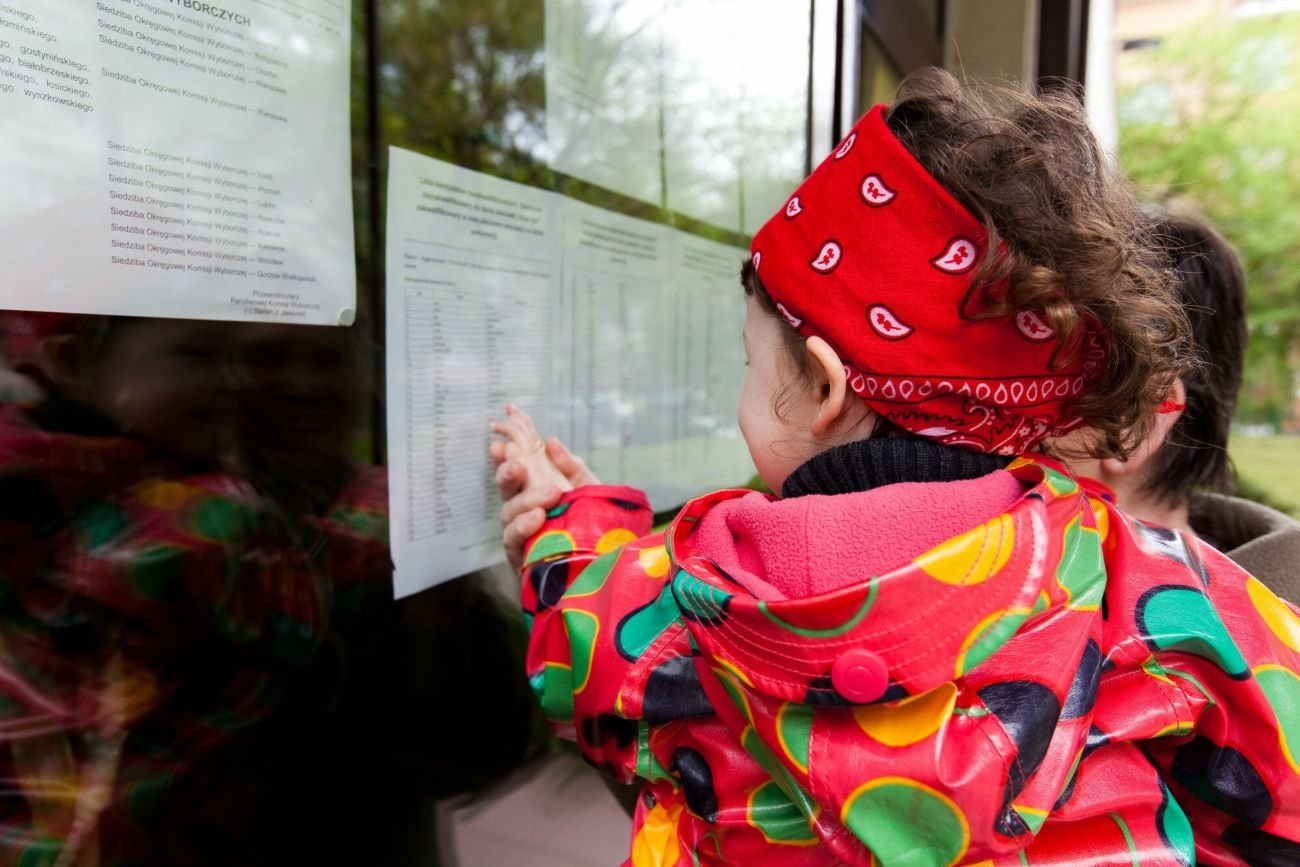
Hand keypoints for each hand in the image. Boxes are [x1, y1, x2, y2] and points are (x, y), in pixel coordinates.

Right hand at [490, 406, 597, 569]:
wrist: (600, 571)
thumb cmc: (592, 530)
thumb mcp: (590, 493)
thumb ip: (573, 468)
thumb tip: (551, 441)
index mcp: (534, 491)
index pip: (515, 466)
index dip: (505, 447)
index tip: (499, 429)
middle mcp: (522, 510)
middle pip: (505, 487)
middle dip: (507, 471)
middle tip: (519, 463)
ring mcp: (519, 534)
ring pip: (509, 512)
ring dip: (527, 499)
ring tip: (550, 493)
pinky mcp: (520, 558)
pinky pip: (514, 539)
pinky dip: (525, 526)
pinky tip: (538, 517)